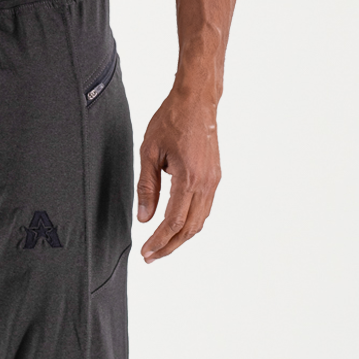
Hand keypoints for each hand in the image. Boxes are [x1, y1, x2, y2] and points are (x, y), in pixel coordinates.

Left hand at [136, 91, 221, 261]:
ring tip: (161, 246)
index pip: (173, 222)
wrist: (196, 101)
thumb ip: (147, 187)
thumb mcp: (149, 152)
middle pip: (189, 228)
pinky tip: (176, 226)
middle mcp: (206, 183)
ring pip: (199, 221)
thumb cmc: (171, 120)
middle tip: (151, 257)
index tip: (146, 253)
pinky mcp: (215, 177)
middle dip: (169, 246)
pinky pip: (204, 208)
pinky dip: (190, 223)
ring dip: (180, 237)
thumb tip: (144, 217)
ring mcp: (213, 181)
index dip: (158, 241)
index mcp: (188, 178)